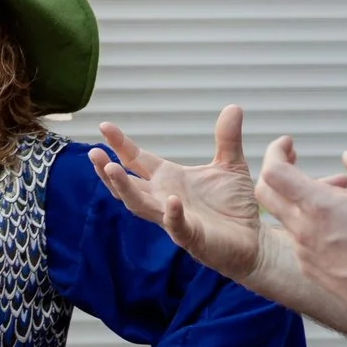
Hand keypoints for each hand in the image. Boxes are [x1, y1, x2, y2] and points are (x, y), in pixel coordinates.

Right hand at [92, 108, 267, 280]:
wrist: (252, 240)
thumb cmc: (234, 205)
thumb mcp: (231, 165)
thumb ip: (227, 138)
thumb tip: (233, 106)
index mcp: (168, 179)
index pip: (137, 159)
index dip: (120, 144)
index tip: (104, 126)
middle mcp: (163, 198)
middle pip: (128, 185)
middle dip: (109, 171)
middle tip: (94, 153)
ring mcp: (174, 219)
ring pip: (140, 205)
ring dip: (124, 188)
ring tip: (111, 170)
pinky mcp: (192, 237)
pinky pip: (177, 226)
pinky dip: (172, 215)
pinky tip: (171, 201)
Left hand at [254, 147, 346, 302]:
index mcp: (317, 206)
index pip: (273, 172)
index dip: (275, 152)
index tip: (287, 144)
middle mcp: (301, 230)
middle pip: (264, 193)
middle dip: (273, 172)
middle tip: (293, 162)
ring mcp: (301, 252)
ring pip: (284, 216)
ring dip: (298, 199)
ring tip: (333, 195)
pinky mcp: (308, 269)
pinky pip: (297, 239)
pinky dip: (308, 224)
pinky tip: (335, 224)